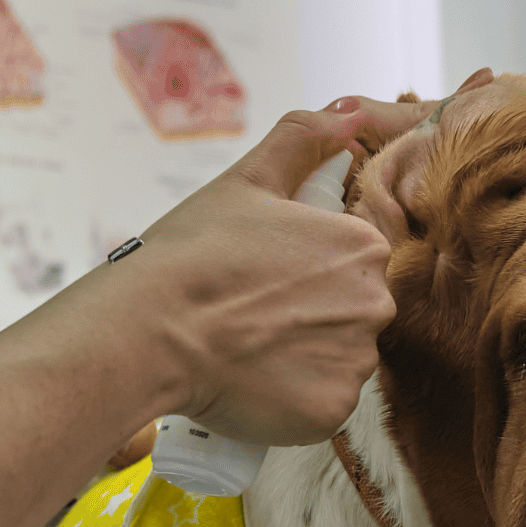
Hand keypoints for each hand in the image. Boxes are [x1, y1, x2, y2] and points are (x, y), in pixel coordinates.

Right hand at [119, 69, 493, 446]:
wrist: (151, 333)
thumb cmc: (193, 256)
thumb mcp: (248, 180)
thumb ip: (305, 140)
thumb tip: (350, 113)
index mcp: (362, 247)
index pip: (354, 268)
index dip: (307, 276)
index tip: (268, 283)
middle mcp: (374, 305)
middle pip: (352, 318)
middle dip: (311, 321)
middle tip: (253, 318)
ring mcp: (354, 364)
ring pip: (338, 364)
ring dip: (304, 363)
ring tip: (250, 352)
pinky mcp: (331, 413)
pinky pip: (321, 407)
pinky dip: (293, 403)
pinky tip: (255, 384)